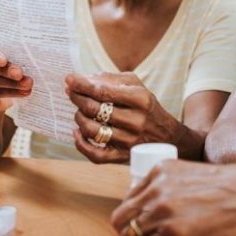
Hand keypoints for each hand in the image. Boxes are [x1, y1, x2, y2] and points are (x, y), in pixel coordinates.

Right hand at [0, 38, 32, 111]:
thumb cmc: (0, 62)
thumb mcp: (2, 53)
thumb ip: (8, 53)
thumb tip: (27, 56)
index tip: (3, 60)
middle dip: (5, 71)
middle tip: (20, 74)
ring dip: (11, 83)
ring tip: (27, 83)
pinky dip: (10, 93)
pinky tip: (22, 92)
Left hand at [66, 72, 181, 162]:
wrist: (166, 136)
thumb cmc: (146, 106)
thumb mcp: (136, 86)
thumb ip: (111, 79)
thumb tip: (83, 79)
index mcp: (140, 99)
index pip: (103, 91)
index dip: (82, 85)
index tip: (69, 79)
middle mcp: (136, 120)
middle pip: (94, 109)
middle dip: (77, 98)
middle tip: (71, 92)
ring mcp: (129, 141)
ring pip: (91, 130)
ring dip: (78, 118)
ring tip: (79, 111)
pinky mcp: (122, 156)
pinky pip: (95, 154)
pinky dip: (80, 144)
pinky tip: (77, 132)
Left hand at [111, 160, 235, 235]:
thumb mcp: (194, 174)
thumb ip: (171, 186)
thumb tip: (155, 209)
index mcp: (161, 170)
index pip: (128, 198)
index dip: (136, 215)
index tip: (148, 224)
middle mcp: (158, 188)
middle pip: (121, 218)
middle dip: (132, 232)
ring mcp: (164, 211)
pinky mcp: (175, 233)